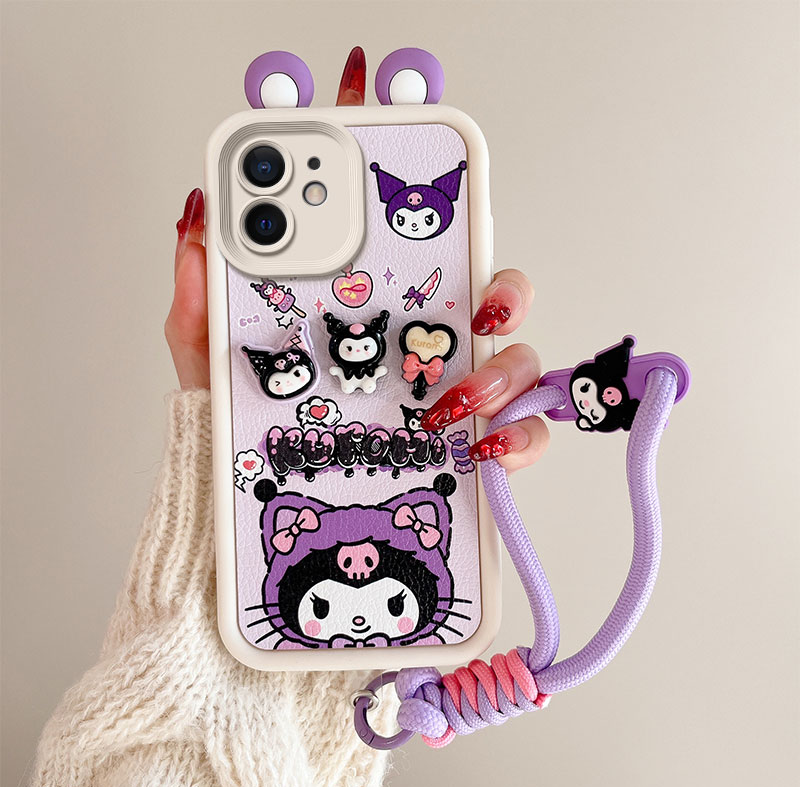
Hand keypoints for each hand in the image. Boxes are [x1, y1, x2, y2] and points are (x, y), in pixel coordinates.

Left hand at [165, 42, 546, 468]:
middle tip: (475, 304)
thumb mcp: (211, 349)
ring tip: (456, 397)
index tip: (417, 144)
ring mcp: (451, 384)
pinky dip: (516, 438)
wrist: (256, 493)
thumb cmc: (240, 418)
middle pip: (492, 282)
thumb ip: (203, 289)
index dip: (416, 169)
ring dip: (502, 369)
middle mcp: (422, 333)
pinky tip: (484, 447)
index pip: (407, 230)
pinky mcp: (469, 438)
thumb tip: (200, 218)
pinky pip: (520, 431)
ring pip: (516, 353)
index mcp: (369, 297)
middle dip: (500, 286)